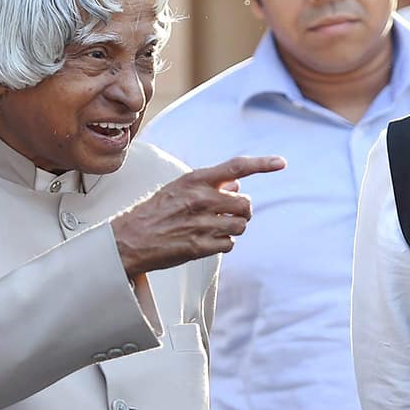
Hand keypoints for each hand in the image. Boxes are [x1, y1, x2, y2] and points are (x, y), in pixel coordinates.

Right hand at [112, 155, 285, 276]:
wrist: (128, 240)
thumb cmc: (154, 211)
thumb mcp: (179, 188)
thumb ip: (209, 184)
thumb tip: (237, 184)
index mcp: (195, 180)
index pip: (237, 167)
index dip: (262, 164)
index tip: (281, 163)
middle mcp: (201, 199)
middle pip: (245, 204)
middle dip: (242, 210)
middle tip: (227, 213)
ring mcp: (201, 223)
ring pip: (241, 226)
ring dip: (233, 228)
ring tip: (215, 228)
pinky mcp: (200, 246)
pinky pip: (229, 244)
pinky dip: (223, 244)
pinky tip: (207, 240)